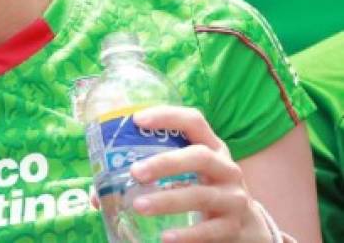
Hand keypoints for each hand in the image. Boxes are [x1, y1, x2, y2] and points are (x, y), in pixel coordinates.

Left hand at [129, 106, 272, 242]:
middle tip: (135, 172)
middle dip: (166, 163)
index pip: (193, 121)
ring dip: (168, 200)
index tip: (137, 120)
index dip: (167, 116)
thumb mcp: (189, 173)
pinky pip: (210, 231)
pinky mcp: (234, 227)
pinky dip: (187, 235)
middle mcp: (227, 168)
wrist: (246, 226)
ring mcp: (234, 198)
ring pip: (202, 195)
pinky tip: (166, 237)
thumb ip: (155, 171)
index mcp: (212, 147)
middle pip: (200, 157)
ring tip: (139, 206)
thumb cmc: (204, 188)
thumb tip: (100, 190)